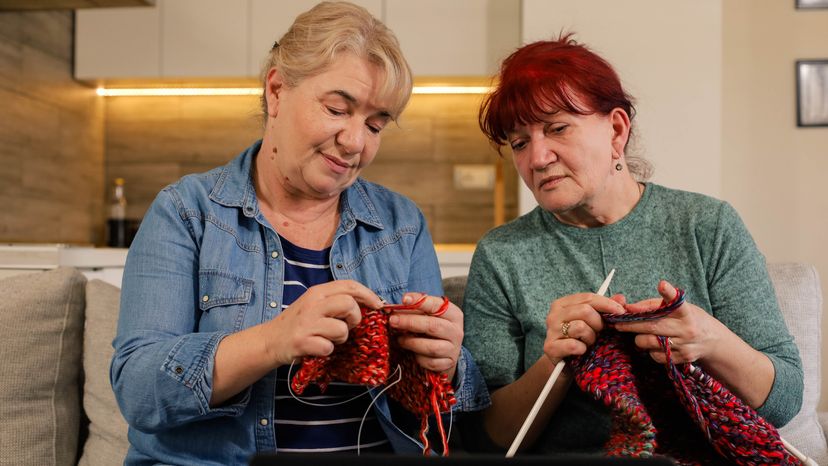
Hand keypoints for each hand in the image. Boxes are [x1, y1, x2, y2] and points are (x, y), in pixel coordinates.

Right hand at [266, 280, 383, 366]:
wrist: (269, 340)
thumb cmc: (298, 323)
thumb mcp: (315, 304)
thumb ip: (336, 300)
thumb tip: (367, 302)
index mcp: (317, 292)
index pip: (349, 285)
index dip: (368, 294)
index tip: (378, 305)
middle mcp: (312, 304)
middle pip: (349, 304)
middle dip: (354, 318)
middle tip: (347, 326)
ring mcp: (306, 323)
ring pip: (341, 329)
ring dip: (340, 338)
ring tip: (329, 338)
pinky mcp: (302, 342)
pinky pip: (328, 347)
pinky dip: (327, 351)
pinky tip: (317, 348)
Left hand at [388, 292, 462, 379]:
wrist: (445, 350)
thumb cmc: (432, 327)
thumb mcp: (427, 315)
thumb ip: (414, 310)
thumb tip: (393, 308)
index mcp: (453, 314)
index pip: (437, 305)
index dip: (420, 301)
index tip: (404, 299)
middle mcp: (456, 331)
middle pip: (432, 326)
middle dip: (410, 322)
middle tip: (393, 320)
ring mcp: (453, 349)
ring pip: (431, 347)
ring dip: (411, 342)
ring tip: (399, 339)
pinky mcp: (447, 364)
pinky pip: (430, 362)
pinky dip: (418, 358)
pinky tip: (412, 352)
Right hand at [543, 292, 625, 362]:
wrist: (566, 366)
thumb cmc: (581, 340)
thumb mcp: (594, 322)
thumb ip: (606, 309)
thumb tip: (620, 298)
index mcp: (563, 304)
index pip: (587, 298)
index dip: (607, 304)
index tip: (621, 312)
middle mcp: (554, 315)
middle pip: (585, 310)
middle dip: (599, 323)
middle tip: (600, 333)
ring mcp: (551, 331)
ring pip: (580, 327)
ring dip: (591, 338)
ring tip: (589, 342)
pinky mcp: (550, 347)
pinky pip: (573, 345)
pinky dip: (582, 349)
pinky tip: (581, 351)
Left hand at [613, 280, 725, 363]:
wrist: (712, 342)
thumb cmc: (688, 319)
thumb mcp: (678, 308)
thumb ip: (654, 306)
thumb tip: (628, 307)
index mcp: (686, 312)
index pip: (677, 301)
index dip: (669, 293)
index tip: (662, 285)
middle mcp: (687, 328)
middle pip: (652, 326)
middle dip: (631, 325)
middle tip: (617, 323)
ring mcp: (684, 345)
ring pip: (649, 342)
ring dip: (639, 338)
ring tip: (640, 333)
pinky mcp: (681, 359)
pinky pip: (655, 355)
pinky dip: (649, 350)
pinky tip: (655, 345)